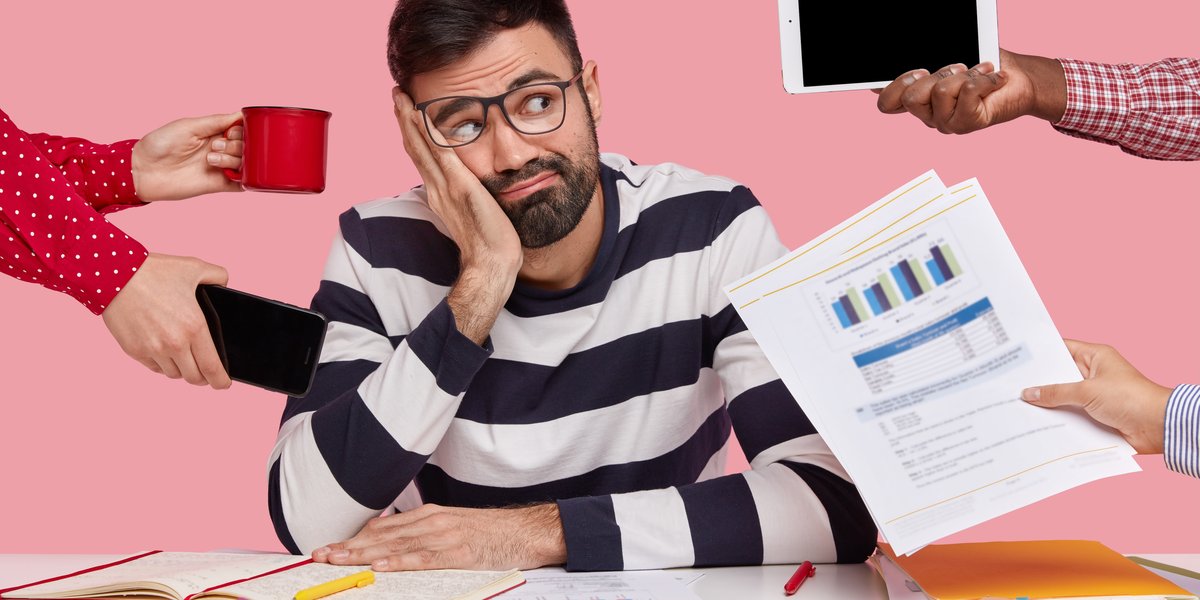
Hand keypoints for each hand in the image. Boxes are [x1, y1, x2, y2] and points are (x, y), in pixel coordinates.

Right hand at [102, 253, 231, 388]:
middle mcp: (174, 343)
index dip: (220, 380)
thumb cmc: (154, 271)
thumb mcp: (193, 267)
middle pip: (194, 377)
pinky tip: (165, 353)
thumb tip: (226, 284)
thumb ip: (218, 275)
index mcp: (194, 327)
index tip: (224, 384)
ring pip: (174, 373)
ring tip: (185, 359)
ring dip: (182, 369)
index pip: (212, 367)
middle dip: (202, 377)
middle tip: (205, 371)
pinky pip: (154, 367)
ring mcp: (152, 349)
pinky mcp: (134, 351)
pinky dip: (162, 364)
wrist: (113, 275)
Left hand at [131, 112, 243, 200]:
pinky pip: (243, 184)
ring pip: (246, 163)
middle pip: (246, 146)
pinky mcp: (219, 185)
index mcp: (213, 133)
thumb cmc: (161, 144)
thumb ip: (217, 121)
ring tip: (211, 160)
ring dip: (233, 159)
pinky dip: (245, 179)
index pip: (241, 130)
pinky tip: (230, 173)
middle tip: (214, 147)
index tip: (230, 133)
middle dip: (235, 145)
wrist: (144, 171)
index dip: (242, 131)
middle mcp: (220, 149)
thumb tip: (241, 115)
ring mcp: (220, 168)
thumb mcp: (189, 126)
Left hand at [312, 503, 566, 571]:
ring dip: (362, 554)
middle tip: (319, 555)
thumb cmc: (493, 533)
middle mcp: (432, 521)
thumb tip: (395, 545)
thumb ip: (426, 533)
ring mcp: (444, 536)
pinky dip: (398, 561)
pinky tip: (378, 565)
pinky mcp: (458, 552)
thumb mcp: (455, 527)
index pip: (382, 527)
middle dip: (348, 546)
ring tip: (336, 561)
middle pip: (381, 535)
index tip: (330, 546)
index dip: (353, 538)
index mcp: (430, 515)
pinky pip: (422, 558)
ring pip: (394, 546)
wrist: (527, 530)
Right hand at [392, 88, 521, 343]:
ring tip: (401, 97)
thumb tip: (468, 186)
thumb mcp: (472, 212)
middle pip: (414, 147)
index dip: (412, 133)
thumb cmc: (488, 243)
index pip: (422, 156)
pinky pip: (441, 154)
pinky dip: (429, 134)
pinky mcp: (461, 187)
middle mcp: (437, 188)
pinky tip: (422, 116)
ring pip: (422, 146)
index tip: (407, 111)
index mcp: (439, 193)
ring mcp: (446, 187)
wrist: (492, 263)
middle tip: (397, 94)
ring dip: (410, 120)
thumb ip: (465, 197)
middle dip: (404, 119)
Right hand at [875, 49, 1066, 133]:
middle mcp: (929, 115)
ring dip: (962, 73)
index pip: (888, 103)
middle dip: (934, 73)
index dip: (892, 88)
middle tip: (956, 68)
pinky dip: (982, 78)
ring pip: (939, 91)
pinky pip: (965, 92)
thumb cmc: (985, 68)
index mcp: (920, 101)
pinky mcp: (967, 124)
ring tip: (978, 72)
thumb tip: (909, 68)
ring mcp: (946, 123)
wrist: (1021, 80)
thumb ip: (928, 66)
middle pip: (909, 97)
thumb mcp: (951, 63)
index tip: (917, 72)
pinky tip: (992, 79)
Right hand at [1022, 340, 1170, 453]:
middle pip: (1059, 375)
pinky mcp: (1096, 416)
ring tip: (1018, 407)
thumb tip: (1029, 393)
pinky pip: (1071, 416)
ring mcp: (1095, 396)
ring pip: (1064, 398)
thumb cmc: (1130, 398)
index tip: (1016, 359)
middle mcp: (1094, 374)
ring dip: (1047, 404)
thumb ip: (1056, 392)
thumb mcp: (1087, 391)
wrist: (1158, 427)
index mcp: (1095, 357)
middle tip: (1010, 385)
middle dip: (1038, 382)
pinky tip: (1038, 424)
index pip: (1061, 348)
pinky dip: (1058, 420)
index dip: (1040, 354)